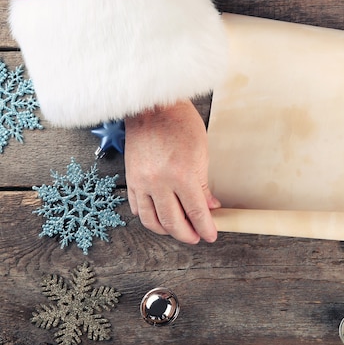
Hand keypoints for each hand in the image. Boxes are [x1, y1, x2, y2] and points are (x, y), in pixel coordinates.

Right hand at [125, 99, 219, 243]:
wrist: (153, 108)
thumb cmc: (181, 124)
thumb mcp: (201, 153)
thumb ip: (203, 184)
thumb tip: (209, 206)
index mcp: (182, 175)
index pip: (196, 212)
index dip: (205, 228)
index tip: (211, 235)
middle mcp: (159, 183)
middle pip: (173, 222)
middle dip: (187, 235)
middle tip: (196, 237)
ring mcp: (142, 182)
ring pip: (152, 220)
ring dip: (166, 230)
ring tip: (178, 231)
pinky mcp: (131, 179)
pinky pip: (137, 208)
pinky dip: (149, 218)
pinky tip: (159, 218)